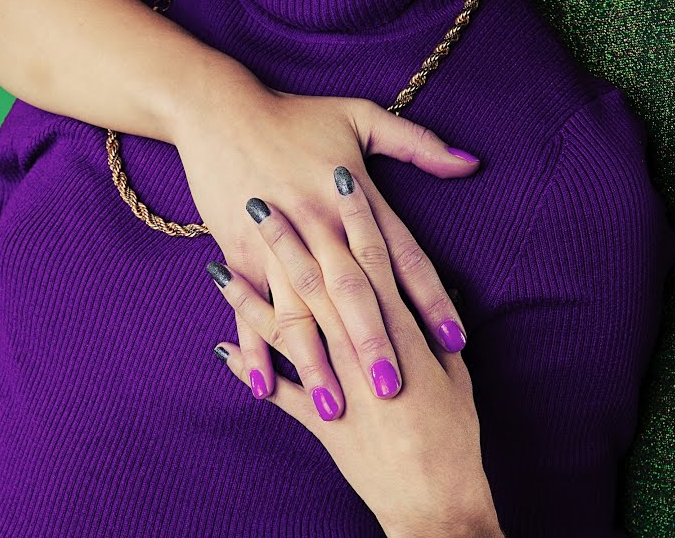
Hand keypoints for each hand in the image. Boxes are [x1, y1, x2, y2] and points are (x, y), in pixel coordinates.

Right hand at [178, 82, 479, 416]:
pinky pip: (249, 310)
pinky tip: (263, 388)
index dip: (430, 299)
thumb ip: (419, 144)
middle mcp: (318, 228)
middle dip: (372, 345)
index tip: (454, 340)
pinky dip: (253, 348)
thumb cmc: (294, 114)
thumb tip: (471, 163)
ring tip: (335, 407)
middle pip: (352, 294)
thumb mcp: (361, 117)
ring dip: (316, 362)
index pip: (402, 257)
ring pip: (299, 313)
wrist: (218, 110)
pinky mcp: (239, 254)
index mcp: (355, 201)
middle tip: (394, 392)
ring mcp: (275, 246)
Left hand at [209, 171, 502, 536]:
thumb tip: (429, 289)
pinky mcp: (315, 420)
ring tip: (219, 261)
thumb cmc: (452, 438)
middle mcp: (359, 349)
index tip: (337, 174)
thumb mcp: (454, 375)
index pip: (374, 257)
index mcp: (399, 332)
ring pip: (285, 327)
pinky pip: (273, 388)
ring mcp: (332, 383)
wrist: (432, 500)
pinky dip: (249, 367)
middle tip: (263, 199)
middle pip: (319, 279)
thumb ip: (431, 329)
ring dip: (253, 294)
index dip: (355, 214)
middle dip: (292, 237)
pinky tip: (219, 345)